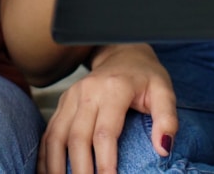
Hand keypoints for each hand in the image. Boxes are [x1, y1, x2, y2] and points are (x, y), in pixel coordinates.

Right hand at [40, 44, 177, 173]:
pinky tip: (47, 173)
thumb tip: (163, 148)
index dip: (105, 161)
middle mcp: (87, 92)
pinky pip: (48, 132)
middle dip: (80, 170)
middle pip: (77, 138)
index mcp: (114, 89)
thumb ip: (167, 118)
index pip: (105, 132)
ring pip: (56, 136)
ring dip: (56, 166)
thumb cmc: (145, 76)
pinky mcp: (62, 103)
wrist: (121, 53)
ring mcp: (70, 97)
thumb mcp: (164, 91)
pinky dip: (45, 156)